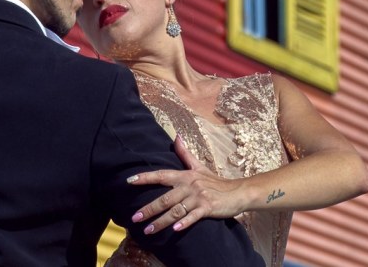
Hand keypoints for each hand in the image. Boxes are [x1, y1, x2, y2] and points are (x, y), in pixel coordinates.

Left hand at [127, 136, 246, 233]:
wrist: (238, 191)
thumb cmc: (215, 181)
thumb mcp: (199, 166)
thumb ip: (185, 153)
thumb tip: (176, 136)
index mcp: (185, 176)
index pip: (161, 175)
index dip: (145, 177)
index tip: (129, 181)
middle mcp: (189, 185)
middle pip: (165, 198)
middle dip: (149, 209)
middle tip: (134, 218)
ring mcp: (198, 197)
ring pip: (175, 211)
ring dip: (161, 221)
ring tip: (148, 230)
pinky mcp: (208, 208)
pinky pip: (193, 216)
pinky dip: (184, 223)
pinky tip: (174, 230)